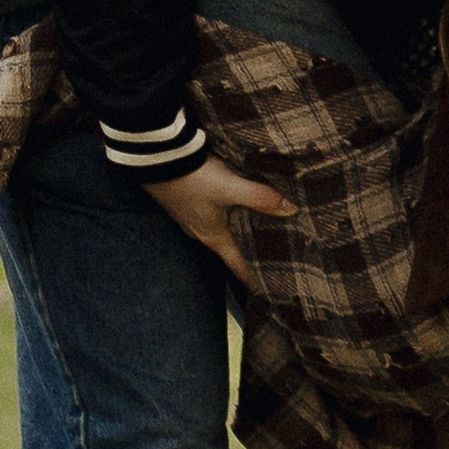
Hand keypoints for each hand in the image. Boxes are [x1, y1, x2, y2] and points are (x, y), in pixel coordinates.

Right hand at [142, 155, 286, 285]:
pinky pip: (206, 214)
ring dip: (232, 231)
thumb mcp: (230, 188)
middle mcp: (200, 231)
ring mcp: (189, 217)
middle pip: (227, 248)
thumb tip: (292, 210)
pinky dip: (221, 214)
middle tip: (265, 257)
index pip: (236, 265)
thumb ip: (260, 198)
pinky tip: (227, 204)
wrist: (156, 158)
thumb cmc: (194, 179)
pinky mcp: (183, 200)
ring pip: (216, 230)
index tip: (264, 290)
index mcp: (213, 237)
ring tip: (250, 229)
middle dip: (245, 252)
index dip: (250, 278)